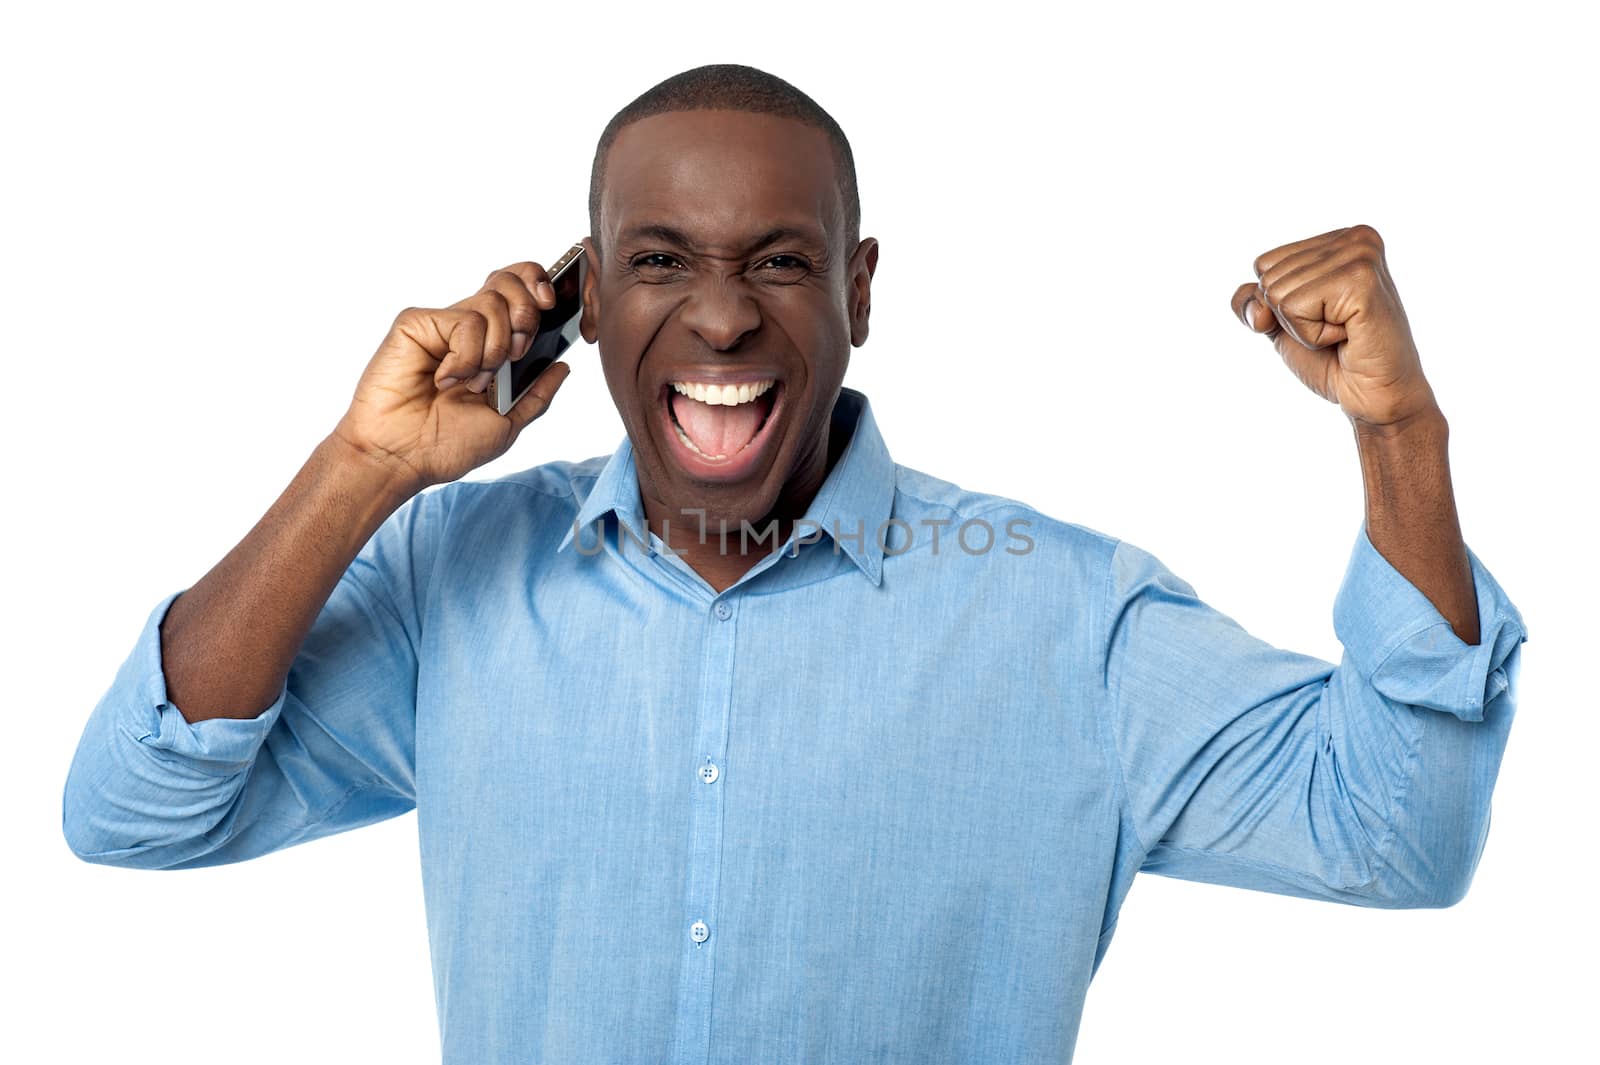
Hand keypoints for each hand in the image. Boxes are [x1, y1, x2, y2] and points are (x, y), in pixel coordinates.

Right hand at [332, 262, 573, 491]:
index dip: (538, 284)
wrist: (402, 457)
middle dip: (527, 316)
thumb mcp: (507, 424)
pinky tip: (444, 379)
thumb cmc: (445, 445)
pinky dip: (466, 357)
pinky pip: (464, 321)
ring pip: (492, 304)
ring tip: (471, 384)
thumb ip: (537, 394)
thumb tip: (563, 364)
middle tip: (515, 356)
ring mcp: (442, 323)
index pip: (519, 291)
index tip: (553, 306)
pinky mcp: (417, 322)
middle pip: (510, 281)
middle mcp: (467, 328)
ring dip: (494, 352)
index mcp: (490, 344)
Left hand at [1231, 225, 1438, 428]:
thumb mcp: (1280, 324)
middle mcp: (1355, 237)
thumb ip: (1252, 302)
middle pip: (1268, 277)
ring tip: (1343, 332)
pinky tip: (1348, 335)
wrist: (1374, 395)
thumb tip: (1256, 308)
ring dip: (1304, 328)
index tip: (1324, 317)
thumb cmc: (1333, 359)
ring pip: (1278, 293)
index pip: (1264, 264)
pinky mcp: (1361, 279)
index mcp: (1338, 238)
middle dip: (1291, 318)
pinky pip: (1294, 307)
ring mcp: (1360, 254)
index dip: (1279, 304)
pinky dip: (1312, 335)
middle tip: (1336, 329)